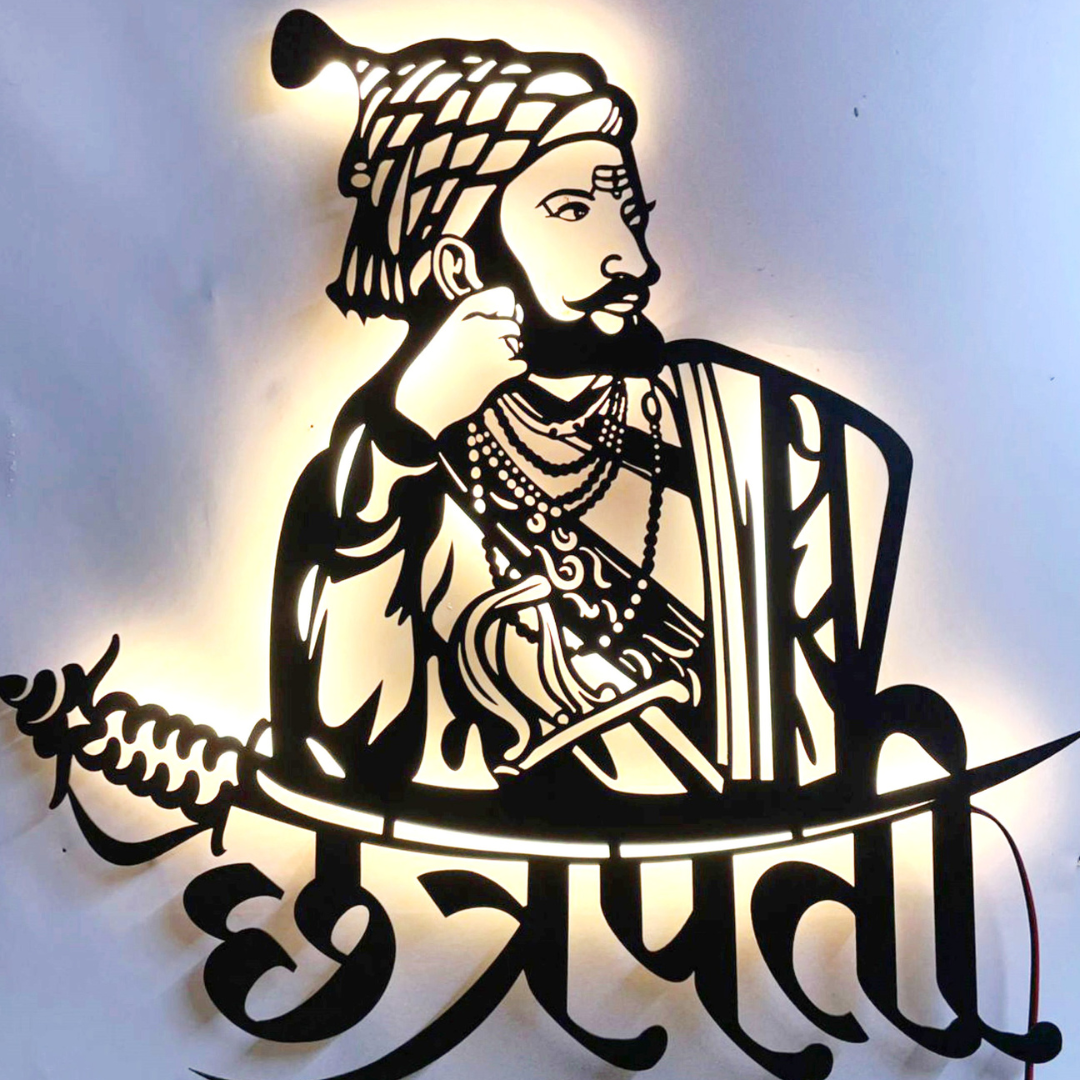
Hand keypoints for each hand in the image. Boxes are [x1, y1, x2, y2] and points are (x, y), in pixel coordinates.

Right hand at [395, 287, 525, 437]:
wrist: (425, 397)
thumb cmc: (439, 365)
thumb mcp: (451, 333)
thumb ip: (479, 320)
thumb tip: (518, 313)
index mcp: (464, 313)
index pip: (504, 296)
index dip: (507, 310)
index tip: (495, 325)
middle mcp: (477, 326)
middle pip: (513, 325)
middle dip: (509, 339)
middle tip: (492, 354)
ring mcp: (487, 348)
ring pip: (515, 347)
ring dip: (508, 357)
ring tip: (486, 368)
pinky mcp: (495, 370)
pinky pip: (521, 365)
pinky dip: (515, 371)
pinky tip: (497, 377)